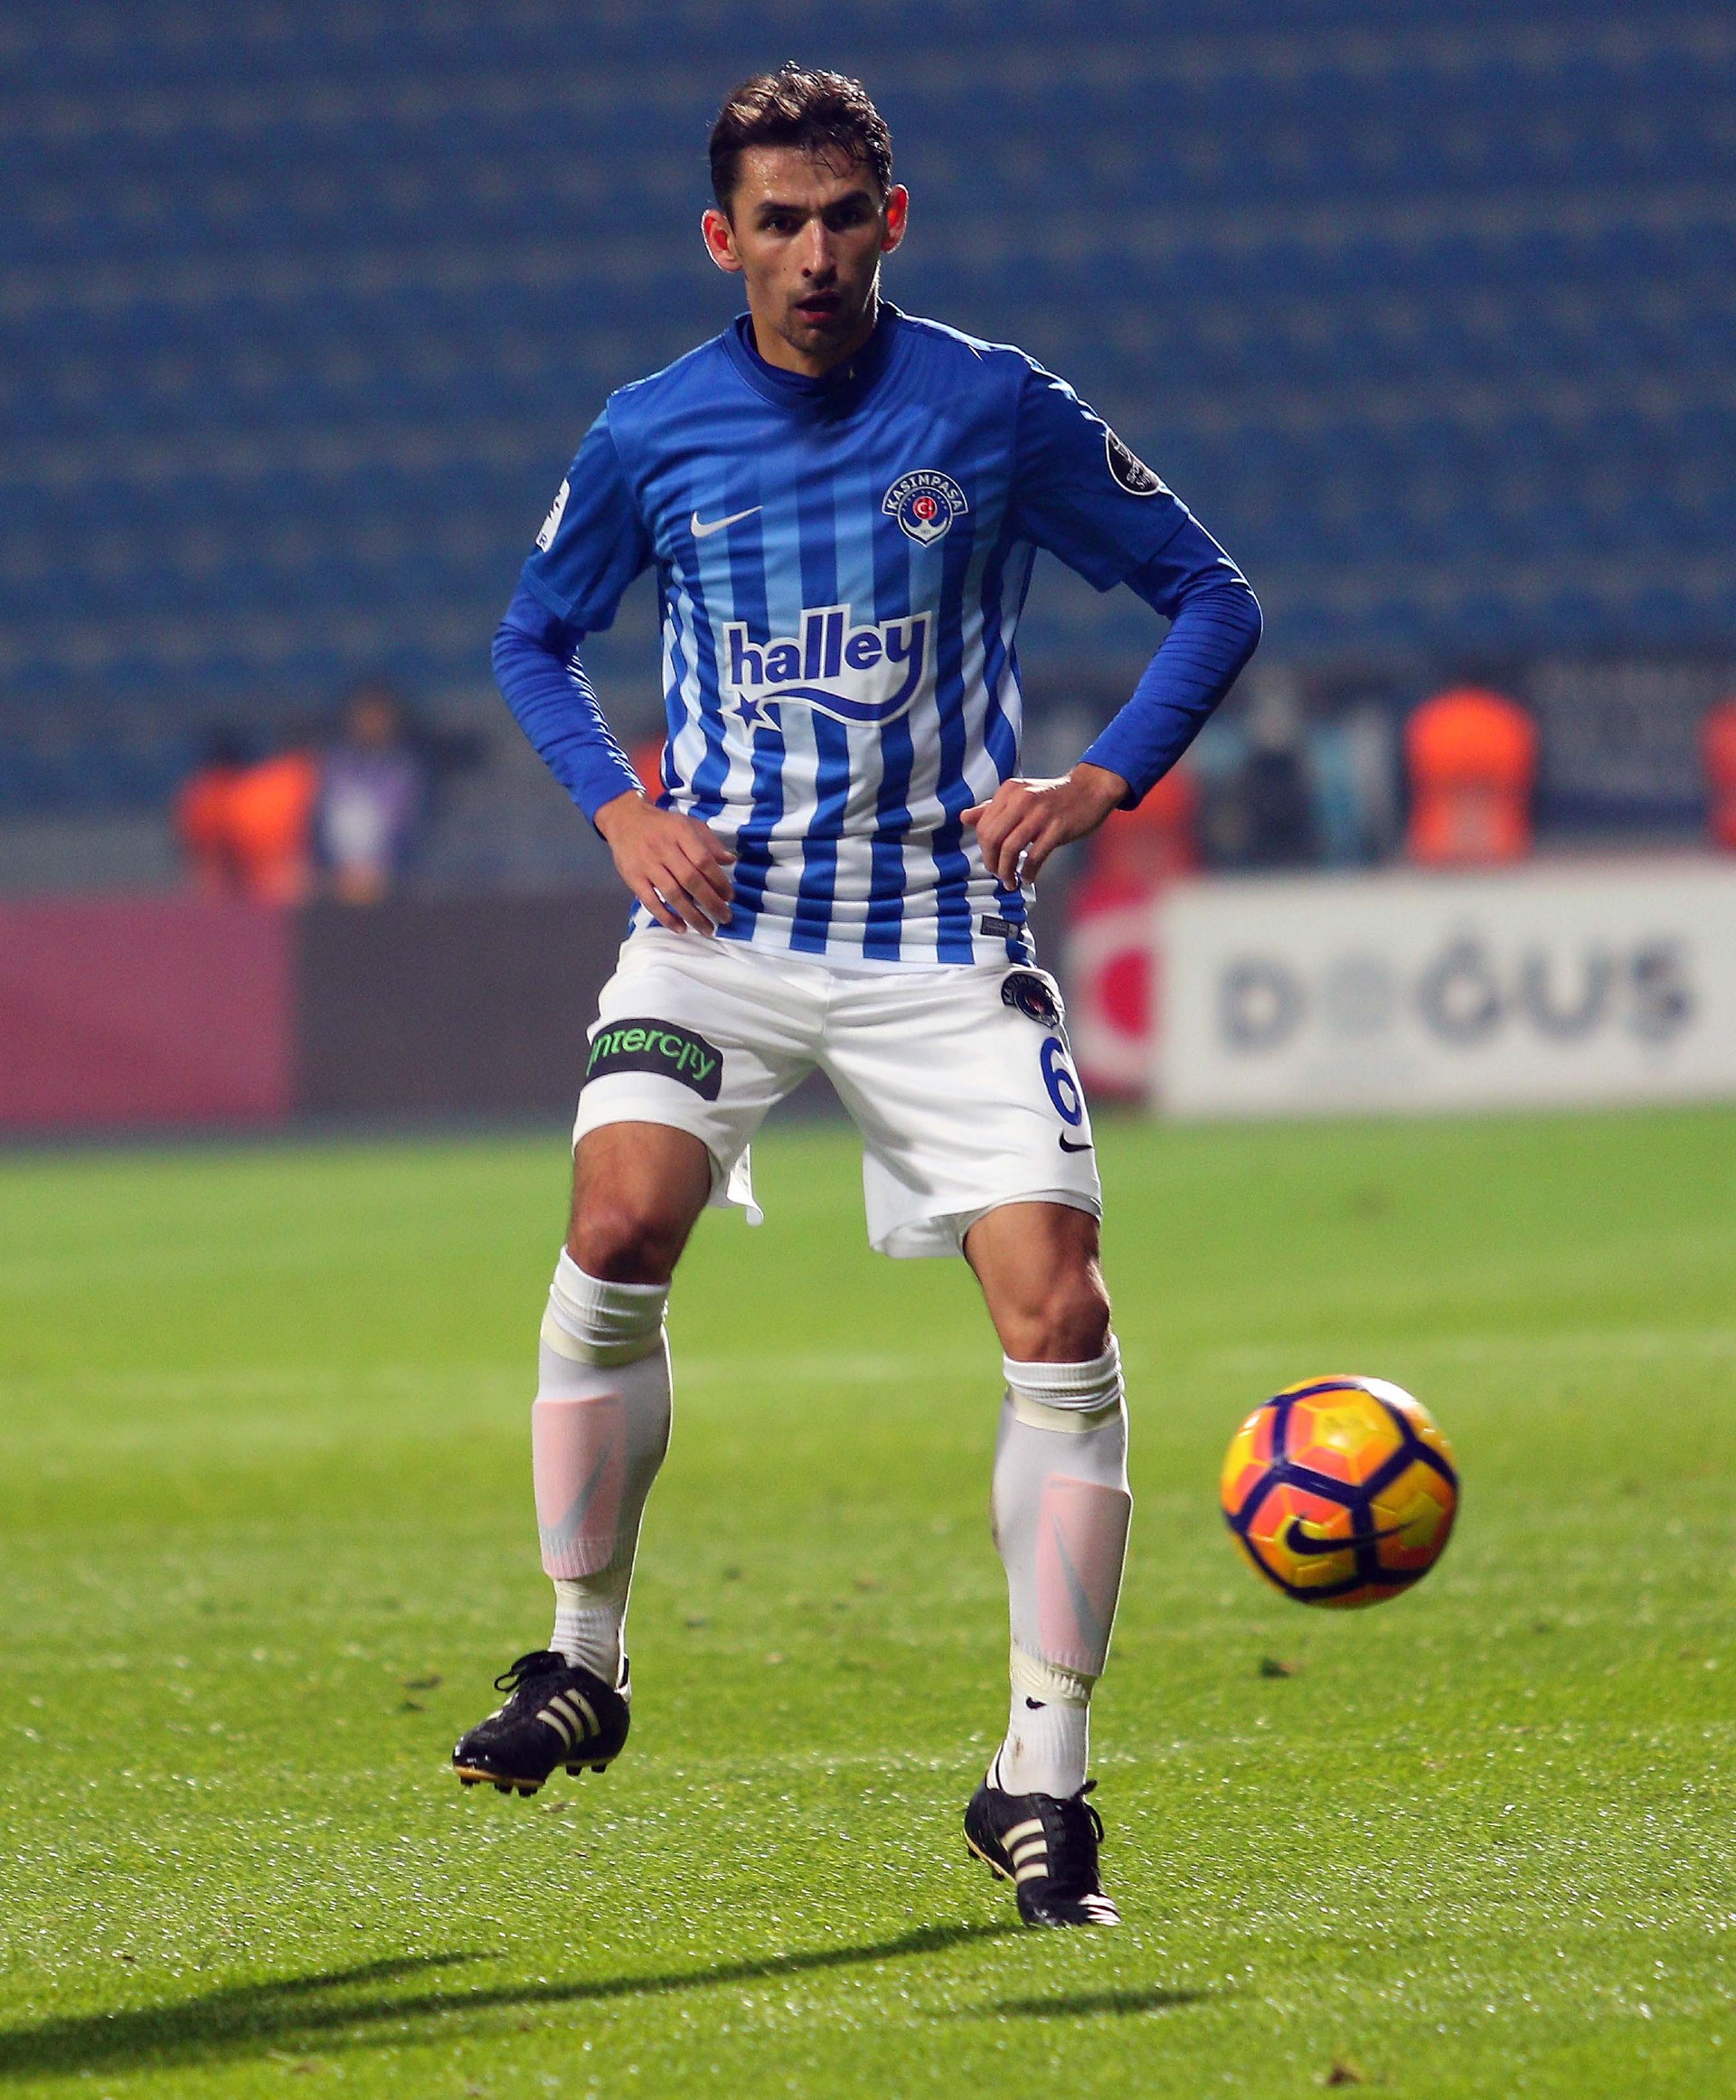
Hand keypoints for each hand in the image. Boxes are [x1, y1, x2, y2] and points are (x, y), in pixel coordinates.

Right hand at [594, 792, 735, 933]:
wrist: (625, 819)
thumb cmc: (663, 825)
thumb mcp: (689, 824)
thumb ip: (710, 843)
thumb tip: (731, 860)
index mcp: (681, 833)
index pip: (703, 860)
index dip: (718, 881)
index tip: (729, 897)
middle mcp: (663, 849)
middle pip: (690, 880)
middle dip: (710, 902)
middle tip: (725, 918)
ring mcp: (647, 865)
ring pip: (672, 894)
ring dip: (692, 915)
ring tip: (707, 929)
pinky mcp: (633, 878)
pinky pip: (650, 902)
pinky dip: (666, 917)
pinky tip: (681, 927)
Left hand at [962, 763, 1128, 886]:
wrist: (1090, 789)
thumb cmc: (1053, 797)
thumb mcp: (1020, 796)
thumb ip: (992, 808)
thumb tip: (964, 817)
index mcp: (1009, 791)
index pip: (983, 825)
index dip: (984, 849)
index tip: (992, 860)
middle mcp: (1022, 799)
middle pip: (992, 838)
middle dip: (992, 862)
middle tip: (999, 874)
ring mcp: (1040, 813)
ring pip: (1010, 849)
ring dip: (1007, 871)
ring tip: (1011, 881)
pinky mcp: (1058, 827)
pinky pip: (1035, 856)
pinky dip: (1029, 871)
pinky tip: (1029, 877)